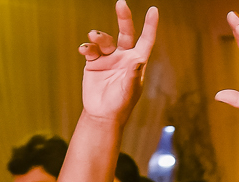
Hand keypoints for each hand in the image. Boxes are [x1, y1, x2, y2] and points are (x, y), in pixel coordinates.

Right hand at [78, 1, 157, 124]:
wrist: (102, 114)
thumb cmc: (120, 105)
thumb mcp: (129, 90)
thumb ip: (133, 74)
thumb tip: (138, 59)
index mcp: (136, 62)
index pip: (146, 40)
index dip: (150, 26)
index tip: (154, 10)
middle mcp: (123, 57)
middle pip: (125, 32)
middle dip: (124, 18)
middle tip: (121, 3)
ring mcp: (108, 58)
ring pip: (104, 39)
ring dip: (99, 36)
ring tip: (93, 37)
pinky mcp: (93, 62)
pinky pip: (90, 49)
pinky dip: (87, 47)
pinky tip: (84, 50)